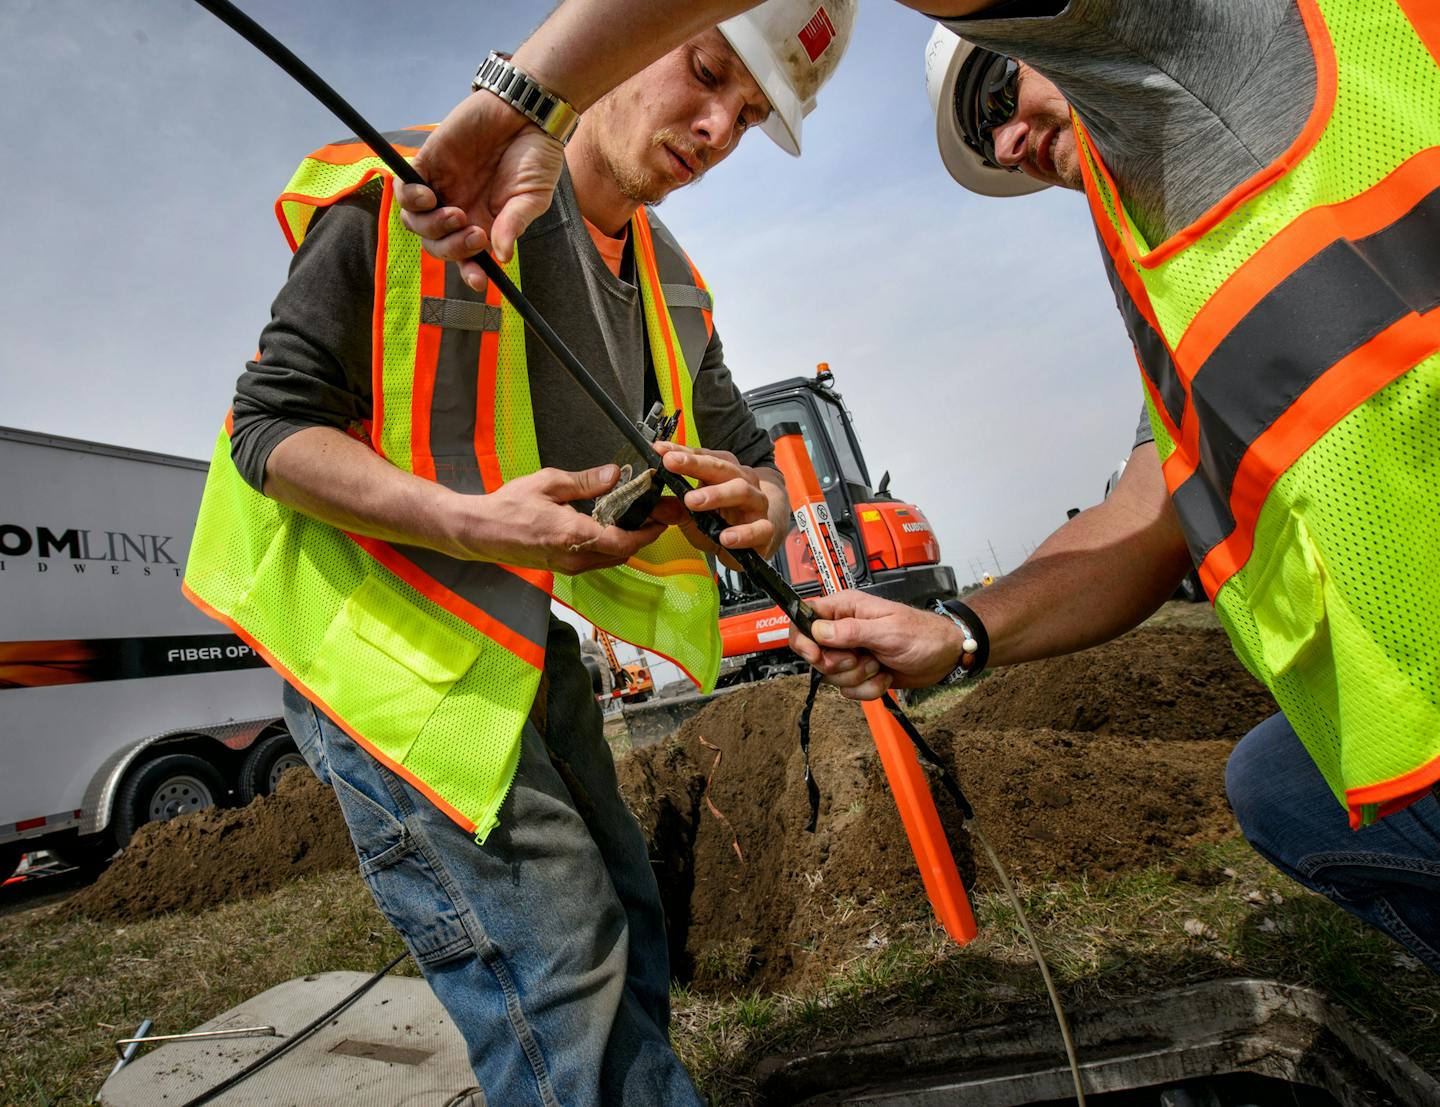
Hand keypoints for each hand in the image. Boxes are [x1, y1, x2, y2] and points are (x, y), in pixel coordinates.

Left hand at [396, 92, 565, 291]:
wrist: (525, 111)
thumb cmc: (535, 155)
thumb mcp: (533, 196)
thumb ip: (515, 223)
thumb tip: (502, 256)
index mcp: (485, 224)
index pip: (468, 257)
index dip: (470, 272)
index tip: (479, 282)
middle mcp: (459, 210)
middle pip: (438, 245)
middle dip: (453, 248)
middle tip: (475, 233)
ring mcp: (441, 188)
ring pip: (417, 223)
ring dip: (432, 228)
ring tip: (455, 214)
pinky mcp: (428, 164)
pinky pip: (406, 189)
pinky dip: (410, 199)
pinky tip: (427, 197)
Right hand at [449, 464, 665, 574]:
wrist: (479, 532)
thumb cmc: (508, 507)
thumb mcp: (548, 483)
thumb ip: (585, 482)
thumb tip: (614, 474)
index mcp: (573, 534)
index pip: (623, 541)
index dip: (647, 532)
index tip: (660, 518)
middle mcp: (574, 557)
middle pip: (622, 554)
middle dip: (640, 536)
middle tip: (650, 515)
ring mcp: (567, 567)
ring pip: (609, 560)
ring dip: (624, 543)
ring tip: (631, 520)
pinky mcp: (561, 568)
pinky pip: (594, 561)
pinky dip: (606, 547)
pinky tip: (605, 528)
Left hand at [650, 442, 783, 568]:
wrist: (758, 541)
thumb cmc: (723, 522)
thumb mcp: (693, 516)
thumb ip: (675, 509)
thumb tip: (653, 505)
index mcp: (724, 473)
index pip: (703, 457)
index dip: (682, 452)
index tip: (660, 449)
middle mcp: (743, 482)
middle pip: (721, 467)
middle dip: (695, 464)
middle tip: (672, 463)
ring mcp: (756, 504)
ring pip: (742, 491)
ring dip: (717, 494)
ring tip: (693, 501)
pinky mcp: (765, 529)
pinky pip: (758, 528)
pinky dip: (743, 533)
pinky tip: (726, 538)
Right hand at [788, 591, 972, 700]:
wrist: (945, 656)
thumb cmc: (924, 635)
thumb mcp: (888, 631)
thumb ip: (851, 631)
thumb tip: (818, 630)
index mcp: (846, 608)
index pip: (805, 617)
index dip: (804, 639)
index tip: (817, 655)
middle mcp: (844, 629)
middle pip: (814, 653)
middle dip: (838, 664)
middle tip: (861, 659)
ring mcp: (851, 652)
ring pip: (831, 675)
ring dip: (857, 678)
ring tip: (879, 665)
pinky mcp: (860, 672)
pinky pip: (848, 689)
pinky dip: (868, 689)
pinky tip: (884, 676)